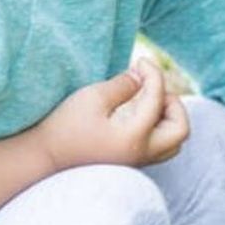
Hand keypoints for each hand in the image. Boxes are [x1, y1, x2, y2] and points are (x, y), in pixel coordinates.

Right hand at [35, 57, 189, 171]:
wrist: (44, 158)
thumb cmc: (65, 126)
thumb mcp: (93, 98)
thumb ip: (123, 85)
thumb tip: (142, 76)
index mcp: (135, 136)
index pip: (159, 98)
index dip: (154, 73)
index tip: (140, 61)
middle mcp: (142, 153)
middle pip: (180, 129)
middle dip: (173, 103)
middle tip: (152, 88)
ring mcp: (137, 162)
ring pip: (172, 143)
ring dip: (167, 118)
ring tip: (146, 101)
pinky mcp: (129, 163)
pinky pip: (158, 147)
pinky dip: (157, 128)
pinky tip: (136, 114)